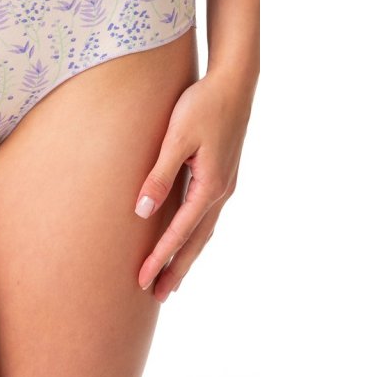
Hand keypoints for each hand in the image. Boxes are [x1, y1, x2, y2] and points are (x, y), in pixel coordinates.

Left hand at [133, 69, 255, 301]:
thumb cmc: (202, 104)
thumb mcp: (176, 137)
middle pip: (196, 241)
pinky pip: (206, 215)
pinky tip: (186, 238)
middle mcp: (221, 191)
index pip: (180, 232)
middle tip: (157, 295)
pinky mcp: (223, 174)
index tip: (142, 280)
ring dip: (187, 255)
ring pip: (204, 230)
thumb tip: (141, 212)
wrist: (236, 81)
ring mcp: (225, 183)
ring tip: (171, 278)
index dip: (160, 258)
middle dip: (177, 269)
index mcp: (210, 186)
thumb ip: (159, 175)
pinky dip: (195, 234)